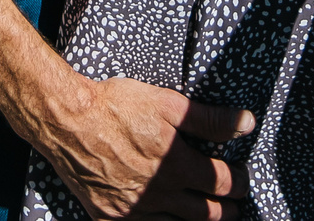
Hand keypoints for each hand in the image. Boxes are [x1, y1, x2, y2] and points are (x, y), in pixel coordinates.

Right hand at [34, 77, 254, 219]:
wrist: (68, 122)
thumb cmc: (117, 107)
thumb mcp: (167, 104)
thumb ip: (209, 118)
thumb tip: (246, 123)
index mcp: (177, 168)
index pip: (222, 184)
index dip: (239, 183)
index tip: (242, 180)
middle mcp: (159, 196)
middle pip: (206, 214)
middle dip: (225, 209)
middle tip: (233, 205)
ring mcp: (134, 211)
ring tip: (207, 215)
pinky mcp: (110, 218)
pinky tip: (167, 219)